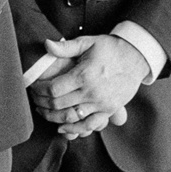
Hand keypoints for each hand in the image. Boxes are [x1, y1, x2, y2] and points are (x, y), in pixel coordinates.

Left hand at [33, 35, 147, 138]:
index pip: (52, 89)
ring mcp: (100, 103)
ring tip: (43, 111)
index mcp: (83, 75)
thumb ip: (65, 47)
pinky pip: (88, 125)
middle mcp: (91, 92)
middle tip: (34, 99)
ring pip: (70, 117)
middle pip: (58, 105)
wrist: (137, 57)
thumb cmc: (111, 48)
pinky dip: (73, 129)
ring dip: (52, 117)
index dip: (38, 90)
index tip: (33, 87)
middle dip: (41, 103)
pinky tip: (61, 127)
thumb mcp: (88, 42)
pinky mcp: (108, 110)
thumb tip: (46, 44)